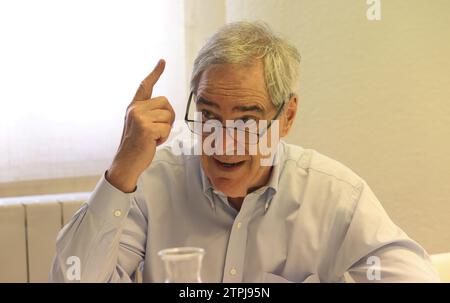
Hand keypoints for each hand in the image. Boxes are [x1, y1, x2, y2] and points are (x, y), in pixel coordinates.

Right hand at [106, 59, 174, 191]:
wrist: (126, 162)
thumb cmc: (137, 146)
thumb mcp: (140, 125)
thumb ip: (149, 114)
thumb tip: (166, 109)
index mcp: (133, 107)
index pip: (145, 86)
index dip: (155, 73)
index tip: (163, 61)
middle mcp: (135, 109)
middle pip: (165, 103)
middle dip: (168, 117)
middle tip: (158, 130)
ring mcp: (139, 117)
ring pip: (168, 116)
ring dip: (165, 129)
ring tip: (153, 137)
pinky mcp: (145, 128)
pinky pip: (167, 128)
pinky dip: (164, 138)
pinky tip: (153, 142)